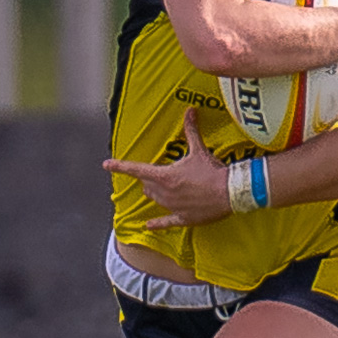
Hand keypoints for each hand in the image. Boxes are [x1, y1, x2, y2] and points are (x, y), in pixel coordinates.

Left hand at [101, 109, 230, 227]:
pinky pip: (166, 223)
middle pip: (147, 186)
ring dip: (156, 194)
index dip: (120, 166)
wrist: (230, 192)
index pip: (136, 169)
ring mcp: (173, 207)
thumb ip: (191, 131)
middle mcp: (165, 193)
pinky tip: (148, 226)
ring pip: (155, 200)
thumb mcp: (199, 150)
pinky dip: (156, 224)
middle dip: (149, 180)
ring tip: (163, 189)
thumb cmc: (213, 171)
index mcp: (165, 176)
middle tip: (158, 175)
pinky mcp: (184, 218)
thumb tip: (190, 111)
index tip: (107, 165)